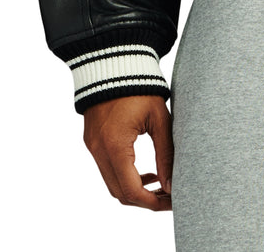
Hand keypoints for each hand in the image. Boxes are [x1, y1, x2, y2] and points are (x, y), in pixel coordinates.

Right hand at [83, 95, 173, 210]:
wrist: (114, 63)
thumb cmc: (141, 87)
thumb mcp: (159, 119)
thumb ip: (166, 152)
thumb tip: (171, 184)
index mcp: (116, 145)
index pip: (131, 190)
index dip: (152, 202)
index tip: (171, 201)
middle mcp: (99, 150)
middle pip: (119, 193)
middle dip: (145, 200)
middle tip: (169, 197)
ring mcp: (92, 147)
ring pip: (112, 184)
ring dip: (134, 190)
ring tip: (161, 185)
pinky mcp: (92, 141)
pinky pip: (107, 170)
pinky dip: (125, 176)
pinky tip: (146, 172)